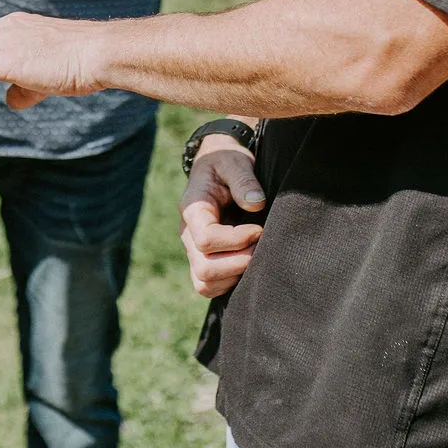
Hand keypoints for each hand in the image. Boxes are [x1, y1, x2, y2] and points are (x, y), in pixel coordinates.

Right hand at [179, 133, 265, 297]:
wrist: (217, 168)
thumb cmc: (226, 162)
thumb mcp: (234, 160)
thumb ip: (243, 179)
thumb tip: (255, 203)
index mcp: (192, 209)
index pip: (206, 239)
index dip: (237, 240)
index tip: (258, 229)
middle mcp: (187, 233)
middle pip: (204, 269)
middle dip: (238, 263)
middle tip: (260, 245)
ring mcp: (193, 249)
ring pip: (204, 284)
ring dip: (234, 275)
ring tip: (255, 256)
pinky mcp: (203, 260)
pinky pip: (209, 287)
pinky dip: (230, 282)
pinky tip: (248, 262)